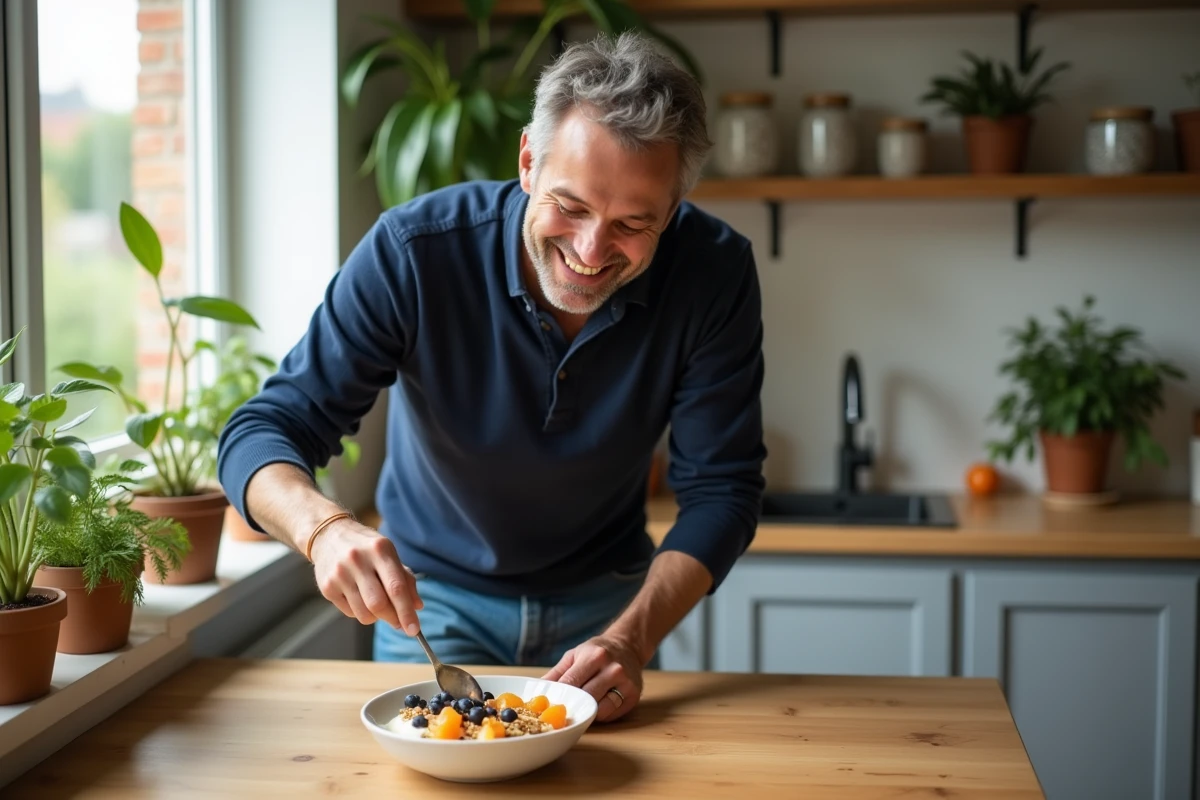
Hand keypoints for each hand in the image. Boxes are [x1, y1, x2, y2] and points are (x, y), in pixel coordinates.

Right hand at [309, 518, 423, 634]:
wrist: (329, 535)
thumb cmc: (366, 547)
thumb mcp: (389, 553)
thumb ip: (405, 579)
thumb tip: (417, 606)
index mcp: (380, 550)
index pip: (396, 587)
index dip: (406, 612)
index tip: (414, 630)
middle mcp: (358, 560)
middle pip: (378, 604)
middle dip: (392, 619)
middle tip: (399, 623)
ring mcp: (340, 574)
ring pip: (364, 613)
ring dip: (377, 618)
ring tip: (378, 605)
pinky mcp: (327, 586)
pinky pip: (350, 612)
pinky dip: (361, 612)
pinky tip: (360, 598)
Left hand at [542, 634, 643, 722]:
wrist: (628, 646)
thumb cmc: (596, 652)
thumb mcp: (574, 655)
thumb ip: (556, 673)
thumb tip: (538, 690)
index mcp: (595, 656)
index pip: (571, 682)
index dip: (559, 695)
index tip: (549, 704)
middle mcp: (613, 669)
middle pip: (586, 697)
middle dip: (573, 705)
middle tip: (563, 710)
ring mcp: (626, 683)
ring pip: (599, 709)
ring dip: (587, 711)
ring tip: (582, 706)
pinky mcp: (634, 696)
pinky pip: (611, 714)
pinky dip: (600, 714)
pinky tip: (597, 705)